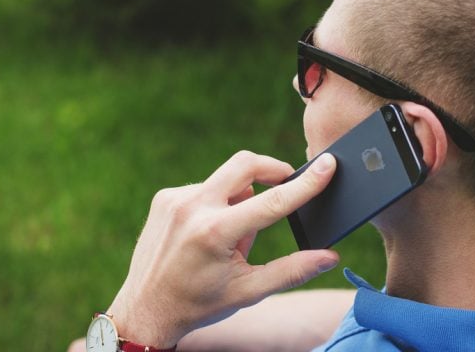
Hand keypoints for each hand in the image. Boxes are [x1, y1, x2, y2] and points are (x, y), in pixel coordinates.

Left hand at [106, 151, 338, 348]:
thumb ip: (292, 271)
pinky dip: (217, 204)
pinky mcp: (164, 197)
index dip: (304, 183)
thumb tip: (330, 257)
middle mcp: (192, 208)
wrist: (145, 309)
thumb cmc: (199, 304)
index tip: (326, 165)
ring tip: (232, 237)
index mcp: (215, 233)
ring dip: (240, 199)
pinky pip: (205, 188)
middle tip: (287, 182)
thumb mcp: (249, 291)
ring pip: (226, 181)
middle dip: (272, 169)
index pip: (272, 201)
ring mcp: (175, 199)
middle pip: (245, 164)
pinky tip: (208, 233)